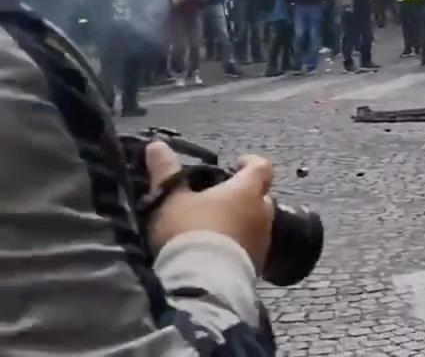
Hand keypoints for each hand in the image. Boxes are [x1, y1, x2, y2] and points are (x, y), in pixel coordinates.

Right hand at [144, 141, 274, 272]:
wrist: (202, 283)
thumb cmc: (189, 232)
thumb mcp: (170, 200)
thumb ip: (166, 172)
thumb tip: (157, 145)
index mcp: (247, 190)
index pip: (261, 166)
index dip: (250, 162)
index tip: (236, 163)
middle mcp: (263, 212)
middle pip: (261, 195)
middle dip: (245, 194)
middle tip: (221, 197)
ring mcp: (264, 240)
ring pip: (258, 222)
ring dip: (243, 220)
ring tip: (216, 226)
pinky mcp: (258, 265)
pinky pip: (252, 246)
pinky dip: (240, 243)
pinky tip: (218, 251)